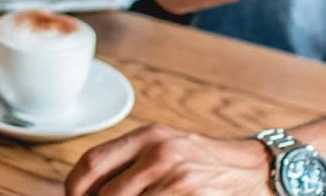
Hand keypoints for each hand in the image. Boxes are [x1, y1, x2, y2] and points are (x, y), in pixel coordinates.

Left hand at [65, 124, 268, 194]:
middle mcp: (159, 153)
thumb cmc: (201, 162)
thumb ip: (129, 163)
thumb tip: (86, 189)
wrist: (252, 168)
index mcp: (147, 136)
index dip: (73, 188)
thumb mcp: (164, 148)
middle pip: (106, 194)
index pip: (91, 162)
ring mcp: (175, 178)